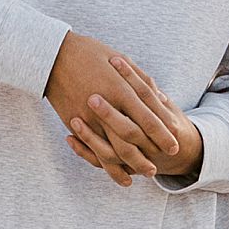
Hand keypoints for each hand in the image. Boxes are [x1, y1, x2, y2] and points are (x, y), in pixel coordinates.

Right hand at [45, 33, 180, 186]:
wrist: (53, 55)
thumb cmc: (91, 53)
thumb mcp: (120, 60)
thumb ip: (141, 81)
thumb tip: (161, 98)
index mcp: (119, 88)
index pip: (147, 117)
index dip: (162, 133)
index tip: (175, 145)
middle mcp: (106, 106)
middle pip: (133, 137)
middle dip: (150, 152)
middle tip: (165, 162)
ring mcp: (89, 117)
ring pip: (114, 149)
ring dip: (133, 163)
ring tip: (148, 172)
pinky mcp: (76, 124)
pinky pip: (94, 151)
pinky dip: (109, 166)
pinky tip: (122, 174)